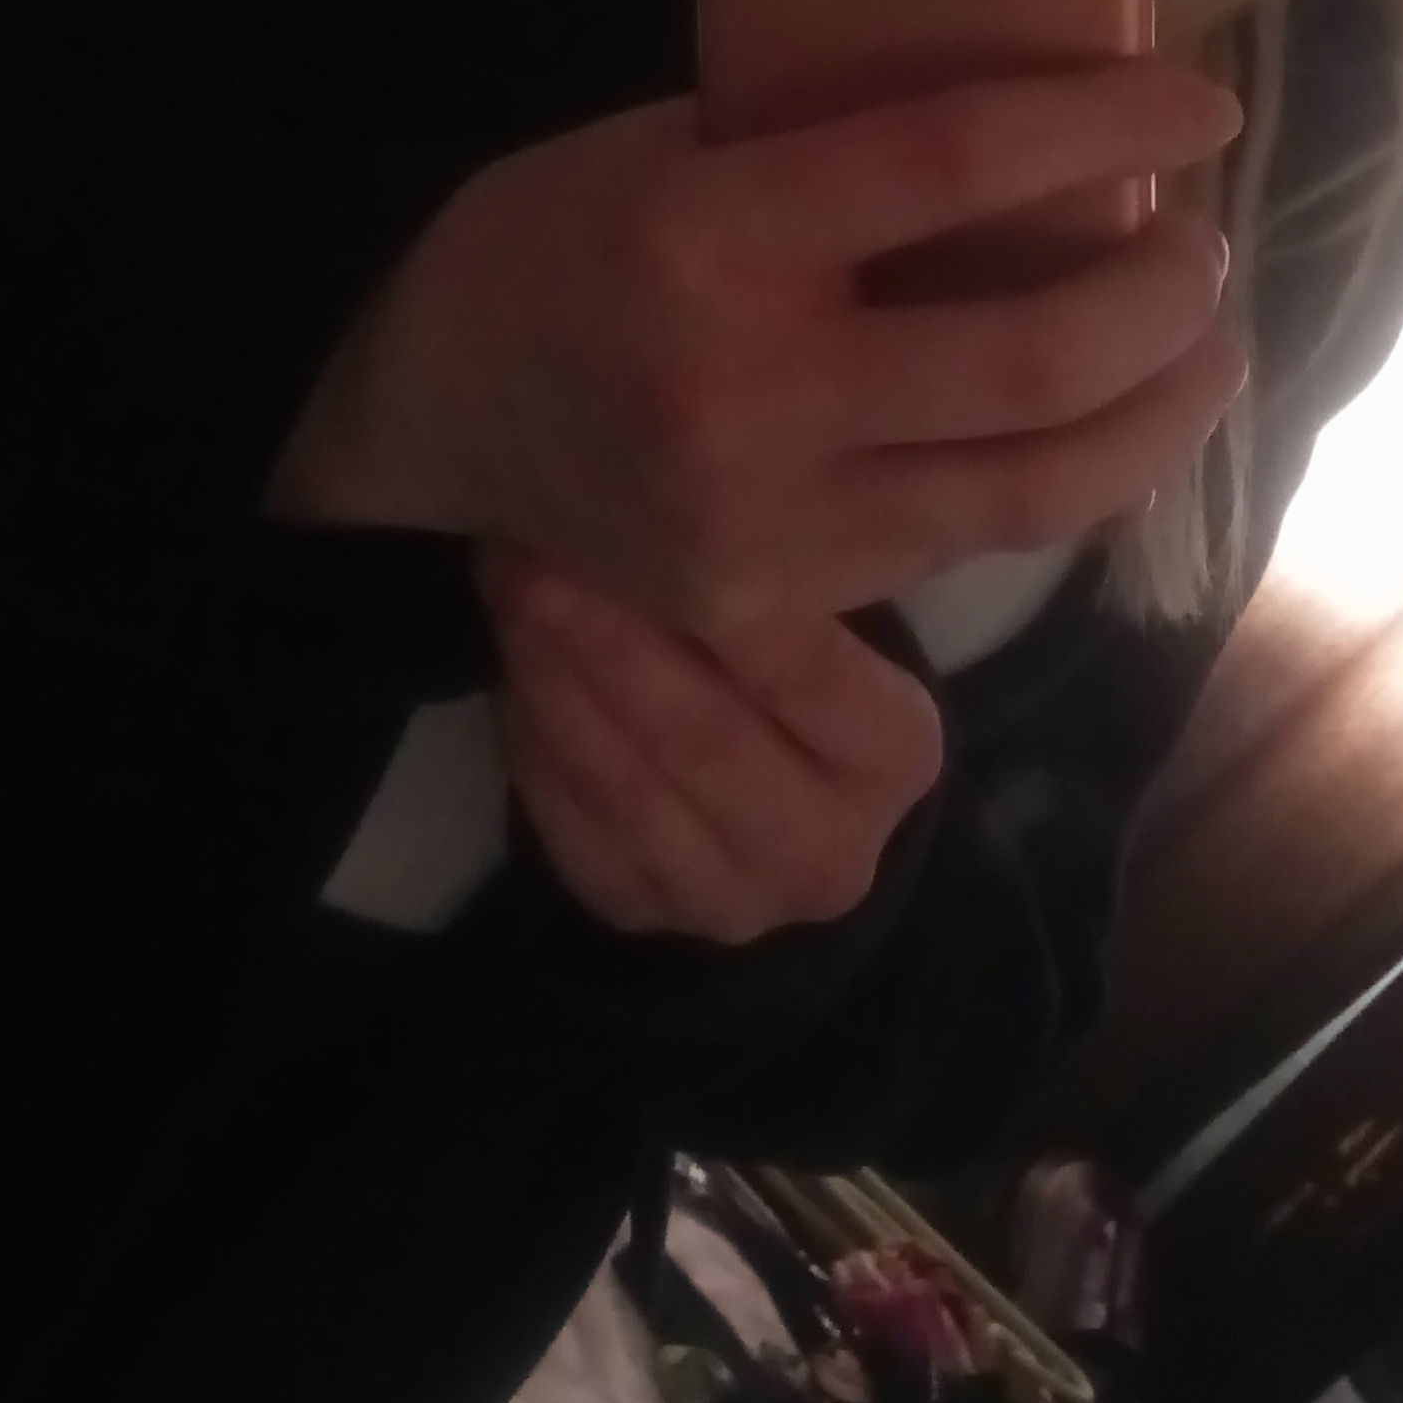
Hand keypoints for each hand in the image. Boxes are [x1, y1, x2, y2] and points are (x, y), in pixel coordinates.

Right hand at [270, 60, 1245, 634]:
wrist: (423, 401)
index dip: (1102, 131)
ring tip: (1207, 353)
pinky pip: (965, 543)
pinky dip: (1064, 481)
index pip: (953, 166)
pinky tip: (1106, 428)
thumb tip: (1046, 115)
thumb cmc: (561, 231)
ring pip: (1033, 490)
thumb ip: (835, 140)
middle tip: (1204, 251)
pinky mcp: (775, 600)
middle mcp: (742, 390)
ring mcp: (763, 520)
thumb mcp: (676, 139)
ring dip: (1158, 416)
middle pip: (1031, 360)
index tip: (1198, 107)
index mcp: (710, 235)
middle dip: (1163, 303)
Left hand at [476, 542, 944, 945]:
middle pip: (701, 737)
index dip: (707, 588)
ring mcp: (731, 903)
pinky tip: (510, 661)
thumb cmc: (805, 665)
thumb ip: (776, 578)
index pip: (802, 670)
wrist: (786, 801)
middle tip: (531, 548)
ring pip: (623, 785)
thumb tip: (671, 487)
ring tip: (507, 585)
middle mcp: (829, 854)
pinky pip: (567, 824)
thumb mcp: (824, 615)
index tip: (620, 502)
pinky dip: (531, 736)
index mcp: (895, 762)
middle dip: (603, 634)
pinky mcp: (640, 915)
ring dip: (550, 677)